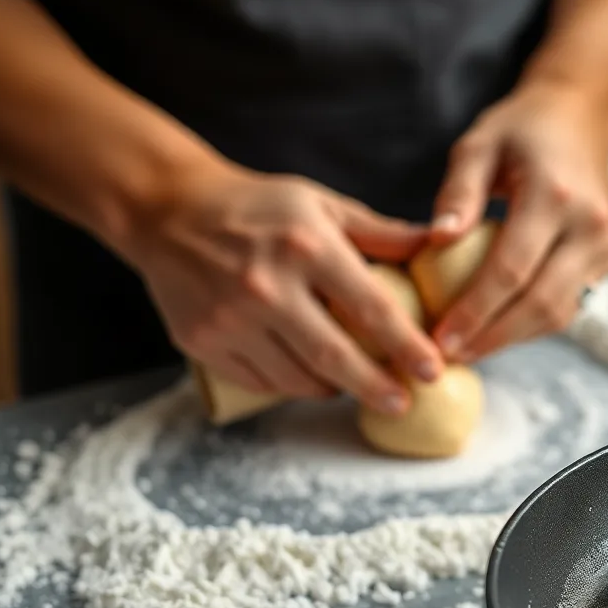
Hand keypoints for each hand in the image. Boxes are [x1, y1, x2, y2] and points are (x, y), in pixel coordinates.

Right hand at [121, 162, 442, 412]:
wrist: (167, 209)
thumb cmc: (258, 206)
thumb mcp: (322, 204)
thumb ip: (381, 233)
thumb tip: (440, 245)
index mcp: (307, 246)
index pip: (370, 307)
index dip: (406, 345)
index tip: (433, 371)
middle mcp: (267, 285)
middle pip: (334, 356)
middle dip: (375, 387)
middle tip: (402, 403)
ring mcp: (230, 318)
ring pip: (296, 378)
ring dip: (334, 388)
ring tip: (356, 386)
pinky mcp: (202, 340)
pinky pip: (260, 381)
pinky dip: (291, 385)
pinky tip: (309, 378)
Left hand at [427, 81, 607, 360]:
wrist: (580, 119)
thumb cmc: (521, 131)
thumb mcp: (479, 145)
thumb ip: (458, 193)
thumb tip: (437, 241)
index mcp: (555, 195)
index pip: (512, 269)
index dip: (474, 311)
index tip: (440, 338)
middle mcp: (590, 226)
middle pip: (540, 303)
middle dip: (492, 337)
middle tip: (450, 356)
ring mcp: (607, 246)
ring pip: (559, 313)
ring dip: (512, 338)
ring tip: (469, 349)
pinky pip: (569, 305)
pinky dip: (531, 324)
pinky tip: (496, 330)